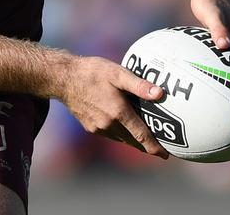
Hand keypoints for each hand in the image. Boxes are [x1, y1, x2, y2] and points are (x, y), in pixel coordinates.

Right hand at [54, 55, 169, 158]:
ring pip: (121, 138)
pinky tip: (123, 126)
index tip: (166, 156)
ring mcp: (98, 128)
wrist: (63, 78)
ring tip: (144, 137)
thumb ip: (139, 85)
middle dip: (147, 146)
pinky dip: (120, 133)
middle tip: (160, 148)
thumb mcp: (117, 73)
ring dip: (133, 139)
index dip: (155, 147)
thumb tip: (160, 94)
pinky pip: (110, 134)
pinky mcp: (90, 127)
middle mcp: (109, 124)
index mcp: (118, 112)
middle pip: (133, 141)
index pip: (141, 136)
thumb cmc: (91, 72)